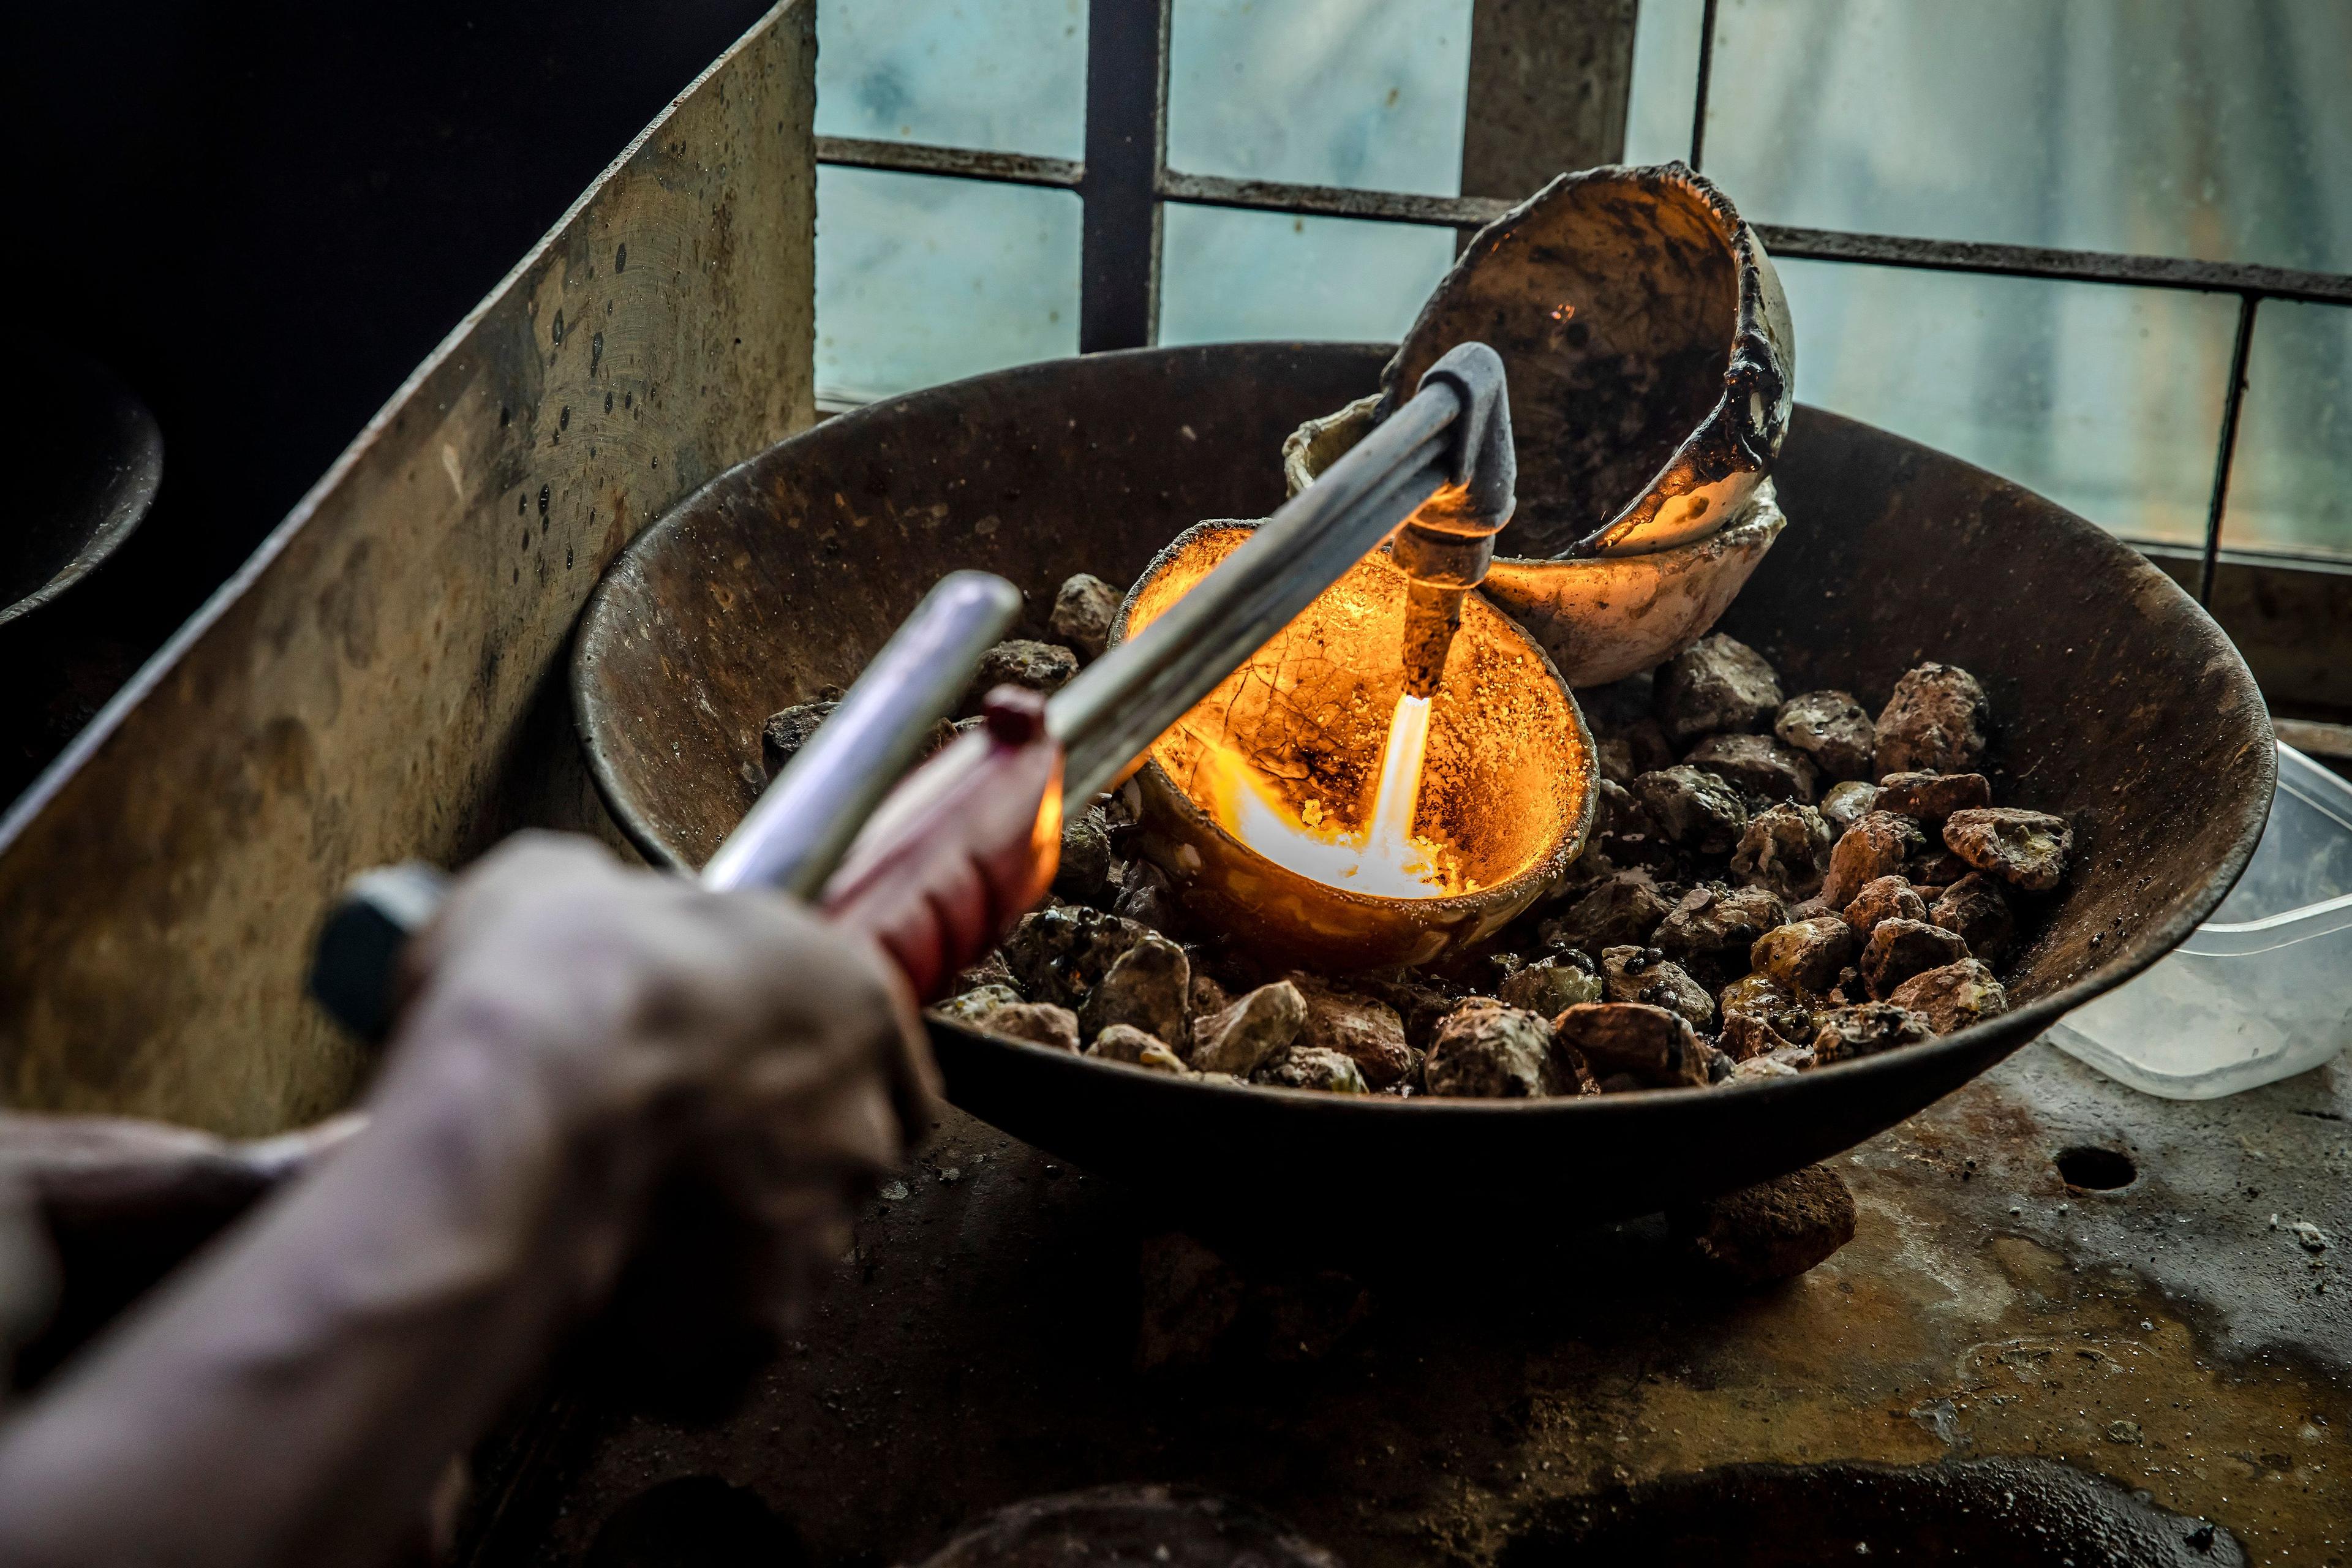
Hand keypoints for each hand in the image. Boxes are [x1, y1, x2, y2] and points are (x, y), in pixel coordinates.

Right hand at [374, 832, 938, 1320]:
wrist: (517, 1109)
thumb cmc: (558, 988)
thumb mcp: (569, 885)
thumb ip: (619, 914)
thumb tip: (584, 919)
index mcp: (849, 1002)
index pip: (871, 1053)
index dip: (790, 1068)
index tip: (725, 1076)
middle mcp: (858, 1124)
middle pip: (824, 1160)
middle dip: (748, 1167)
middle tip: (649, 1156)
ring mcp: (815, 1240)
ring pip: (773, 1262)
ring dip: (704, 1256)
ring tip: (600, 1228)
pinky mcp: (751, 1338)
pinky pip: (713, 1357)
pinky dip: (660, 1344)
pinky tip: (590, 1301)